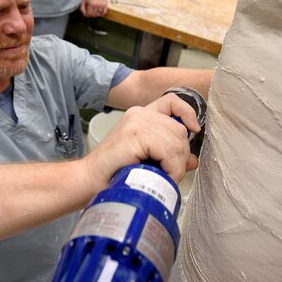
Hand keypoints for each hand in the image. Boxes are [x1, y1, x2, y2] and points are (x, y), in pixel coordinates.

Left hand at [80, 0, 107, 17]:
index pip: (89, 14)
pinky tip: (99, 10)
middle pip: (94, 15)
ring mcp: (101, 5)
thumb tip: (84, 15)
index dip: (87, 15)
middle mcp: (96, 4)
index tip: (87, 14)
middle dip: (91, 15)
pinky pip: (104, 12)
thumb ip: (82, 8)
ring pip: (98, 14)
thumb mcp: (84, 1)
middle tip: (91, 12)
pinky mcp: (105, 5)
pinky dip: (102, 13)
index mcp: (90, 3)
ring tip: (95, 10)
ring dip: (96, 13)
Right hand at [83, 93, 200, 191]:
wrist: (88, 181)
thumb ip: (169, 155)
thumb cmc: (113, 172)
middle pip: (179, 129)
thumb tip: (193, 160)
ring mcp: (136, 122)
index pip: (172, 101)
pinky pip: (167, 150)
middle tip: (173, 173)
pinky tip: (163, 178)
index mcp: (141, 114)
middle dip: (182, 155)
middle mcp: (139, 113)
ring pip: (176, 141)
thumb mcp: (146, 159)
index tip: (194, 131)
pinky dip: (171, 168)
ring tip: (166, 179)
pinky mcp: (134, 134)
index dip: (188, 113)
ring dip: (177, 166)